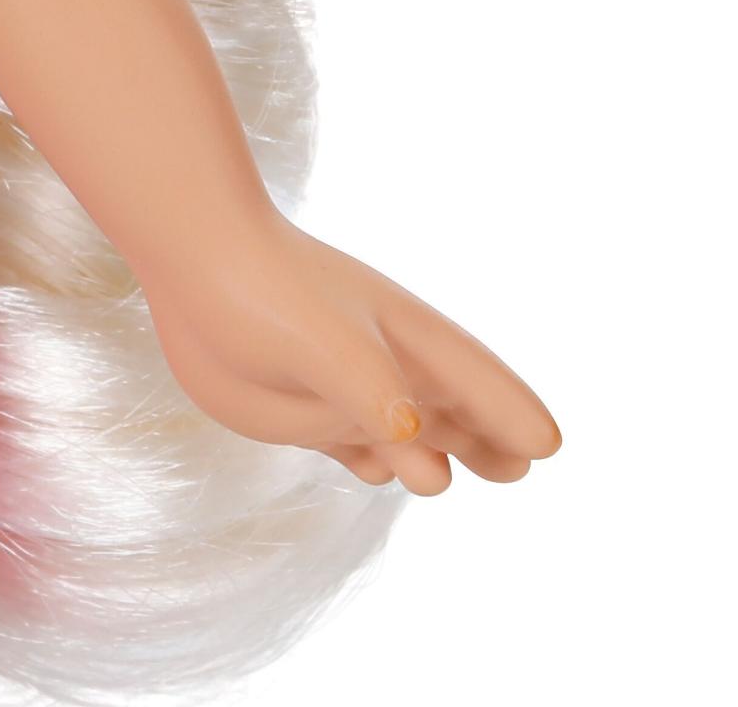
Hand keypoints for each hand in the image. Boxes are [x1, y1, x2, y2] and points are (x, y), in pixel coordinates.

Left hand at [142, 214, 560, 495]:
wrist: (192, 260)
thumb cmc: (264, 289)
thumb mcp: (326, 341)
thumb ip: (370, 389)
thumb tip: (412, 434)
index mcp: (408, 343)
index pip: (480, 382)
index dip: (514, 412)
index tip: (545, 444)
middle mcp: (385, 367)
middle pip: (455, 411)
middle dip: (487, 439)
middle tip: (518, 464)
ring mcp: (343, 388)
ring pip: (405, 432)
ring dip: (428, 456)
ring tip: (437, 477)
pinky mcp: (299, 408)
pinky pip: (348, 442)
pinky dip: (369, 459)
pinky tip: (377, 472)